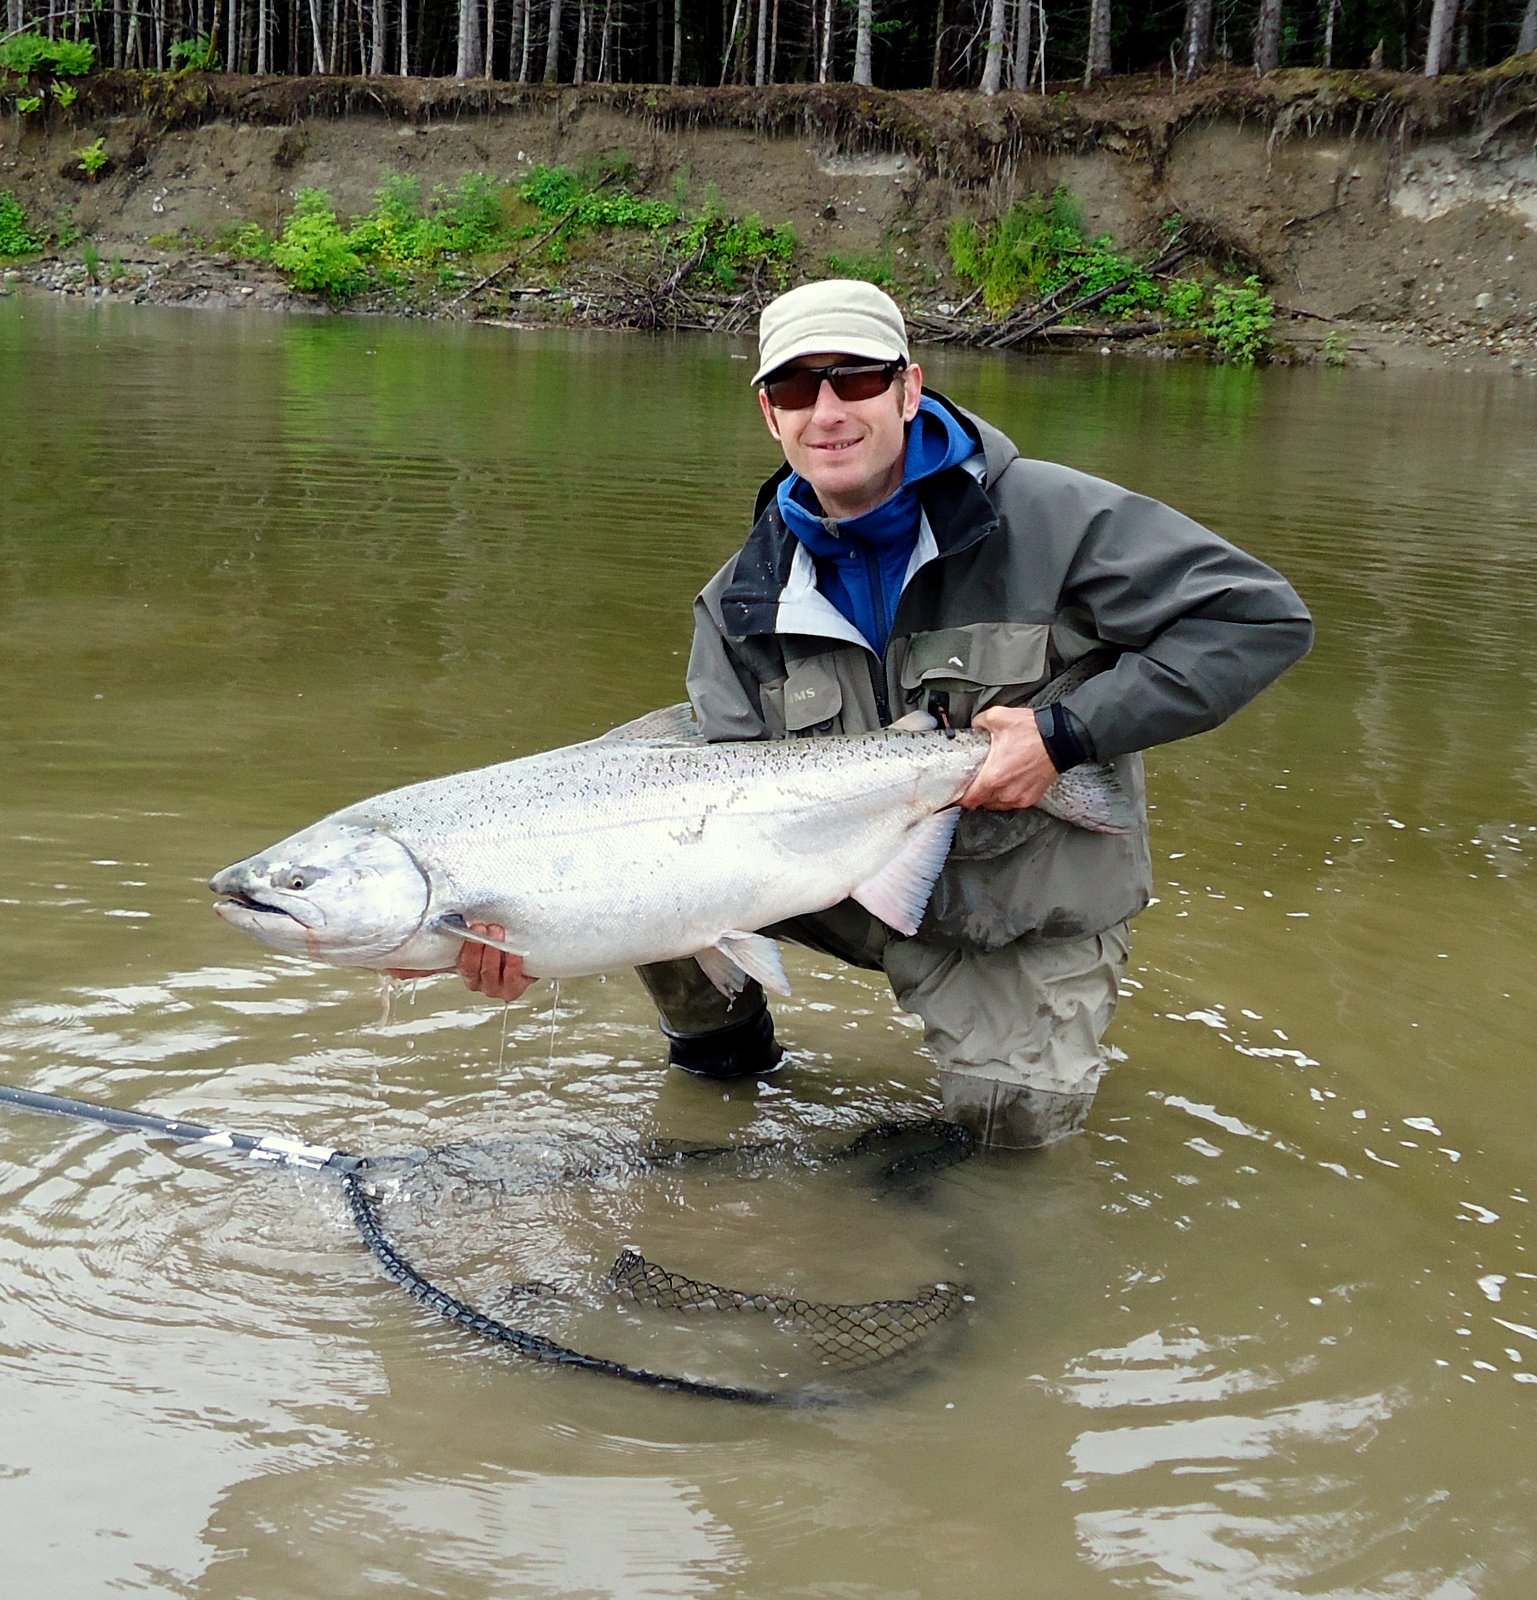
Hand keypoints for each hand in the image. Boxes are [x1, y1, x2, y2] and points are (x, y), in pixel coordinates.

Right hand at [387, 922, 535, 1002]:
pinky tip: (514, 952)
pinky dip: (512, 966)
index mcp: (459, 970)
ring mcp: (494, 988)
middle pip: (469, 970)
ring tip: (496, 932)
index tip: (454, 935)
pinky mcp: (512, 990)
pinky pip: (510, 981)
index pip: (443, 966)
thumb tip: (390, 968)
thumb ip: (433, 952)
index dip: (441, 957)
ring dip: (492, 953)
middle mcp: (475, 982)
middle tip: (480, 926)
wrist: (530, 948)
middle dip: (475, 947)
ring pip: (488, 975)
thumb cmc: (494, 944)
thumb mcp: (465, 942)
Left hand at [959, 705, 1058, 811]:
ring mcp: (1019, 797)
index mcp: (993, 776)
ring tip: (993, 782)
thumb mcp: (999, 717)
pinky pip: (1012, 803)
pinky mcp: (1031, 798)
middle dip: (977, 794)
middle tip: (976, 781)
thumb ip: (980, 722)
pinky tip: (1008, 783)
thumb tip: (975, 725)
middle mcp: (1006, 792)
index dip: (960, 798)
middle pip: (982, 802)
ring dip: (992, 796)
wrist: (1061, 738)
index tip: (957, 794)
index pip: (969, 800)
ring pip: (997, 804)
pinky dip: (1007, 796)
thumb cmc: (1033, 731)